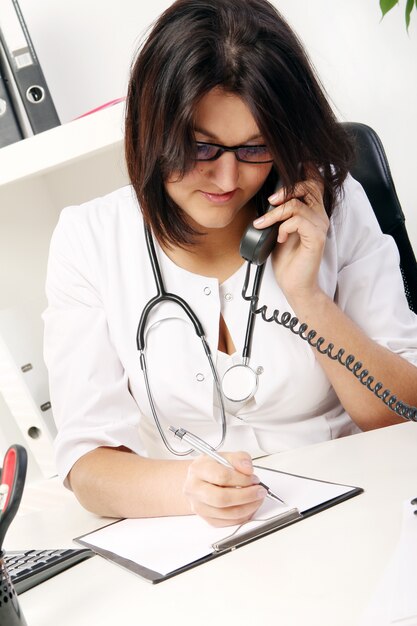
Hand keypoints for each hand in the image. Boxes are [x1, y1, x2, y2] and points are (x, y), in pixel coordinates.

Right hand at [183, 452, 266, 526]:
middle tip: (259, 491)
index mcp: (198, 470)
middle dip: (246, 496)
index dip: (242, 479)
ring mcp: (199, 506)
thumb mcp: (225, 456)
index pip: (221, 476)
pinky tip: (249, 506)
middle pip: (222, 498)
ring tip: (257, 498)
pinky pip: (228, 522)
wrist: (200, 480)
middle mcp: (195, 489)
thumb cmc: (213, 467)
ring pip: (226, 513)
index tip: (253, 478)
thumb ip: (239, 458)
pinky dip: (243, 516)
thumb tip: (248, 469)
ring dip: (248, 507)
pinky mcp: (207, 518)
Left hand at [253, 175, 328, 304]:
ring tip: (263, 224)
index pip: (314, 181)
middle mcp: (320, 216)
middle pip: (308, 186)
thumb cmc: (287, 259)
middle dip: (285, 190)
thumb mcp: (279, 229)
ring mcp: (320, 226)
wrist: (294, 284)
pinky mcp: (316, 237)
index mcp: (312, 211)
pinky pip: (297, 220)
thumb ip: (280, 212)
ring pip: (297, 205)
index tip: (289, 163)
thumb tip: (269, 197)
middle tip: (269, 202)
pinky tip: (279, 238)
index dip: (305, 168)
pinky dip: (283, 227)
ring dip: (275, 213)